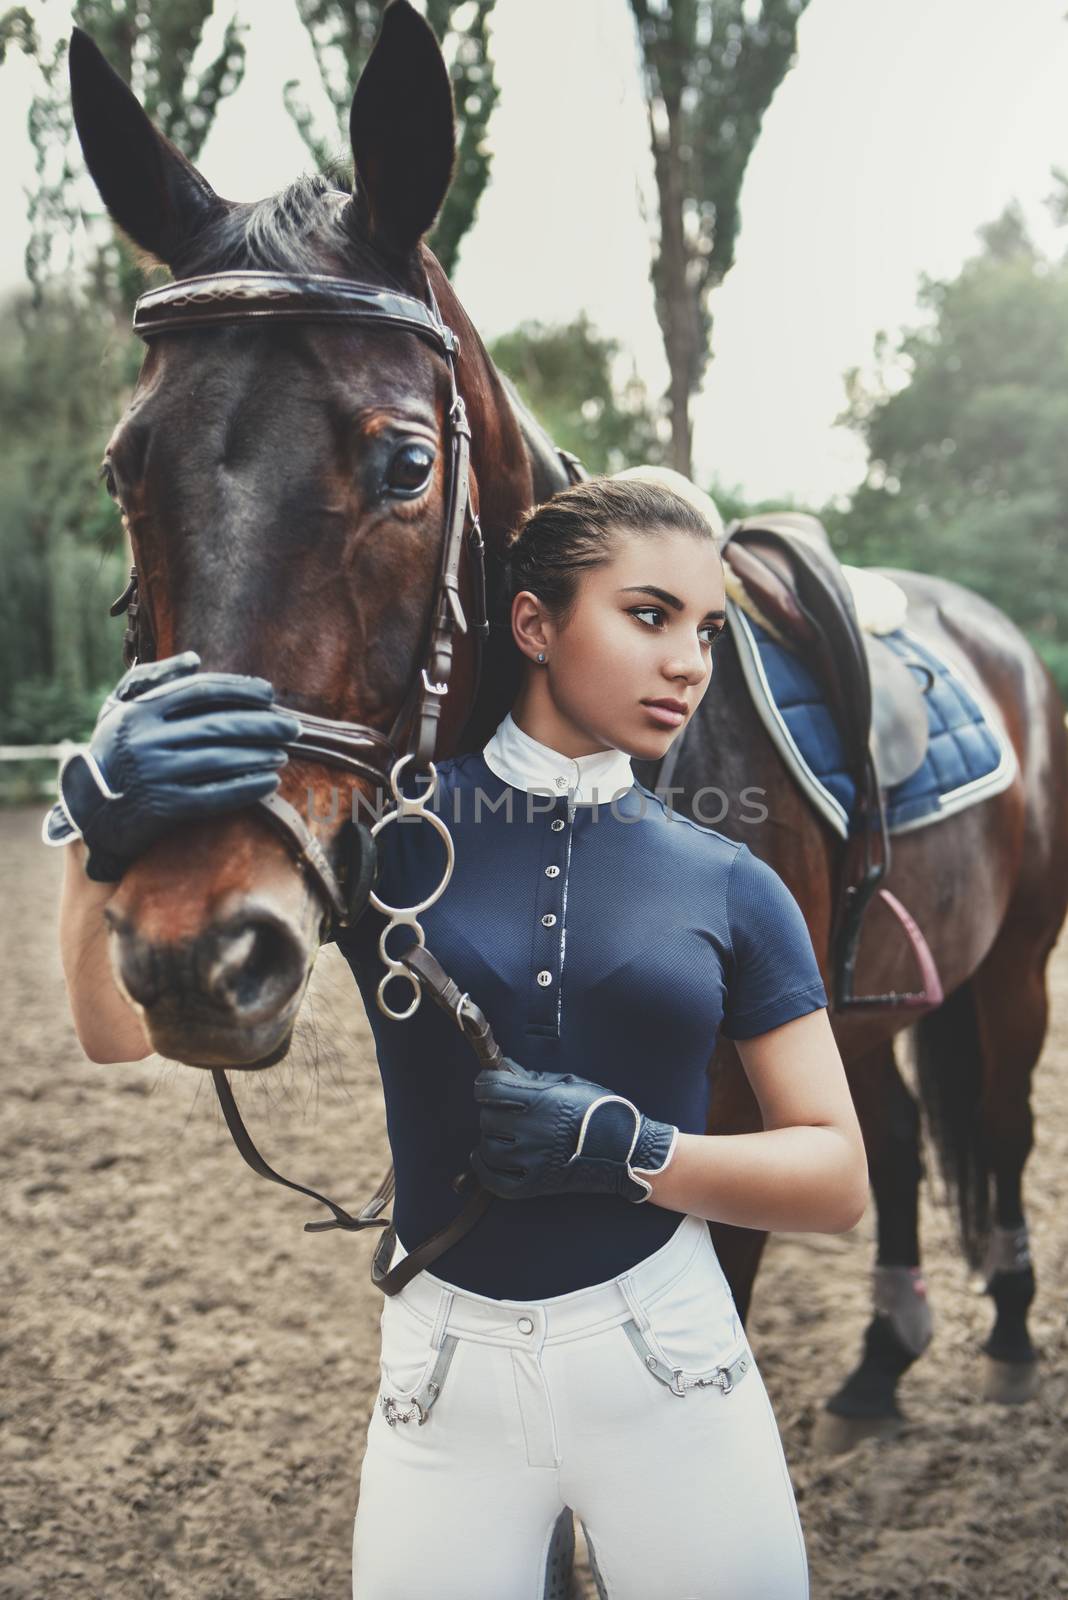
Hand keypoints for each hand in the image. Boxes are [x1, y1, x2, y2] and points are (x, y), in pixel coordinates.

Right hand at [42, 651, 301, 881]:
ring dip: (259, 756)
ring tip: (283, 753)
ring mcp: (155, 774)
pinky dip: (246, 788)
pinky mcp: (163, 808)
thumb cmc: (113, 751)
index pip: (200, 691)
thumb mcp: (121, 708)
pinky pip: (214, 796)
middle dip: (262, 725)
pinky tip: (269, 783)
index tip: (269, 694)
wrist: (87, 809)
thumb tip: (194, 659)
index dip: (239, 690)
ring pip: (220, 760)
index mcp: (141, 711)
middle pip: (218, 725)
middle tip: (293, 727)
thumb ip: (152, 679)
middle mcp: (147, 740)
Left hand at [470, 1060, 678, 1202]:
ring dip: (490, 1138)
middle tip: (504, 1110)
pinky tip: (485, 1157)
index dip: (484, 1083)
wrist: (628, 1151)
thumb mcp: (571, 1083)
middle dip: (492, 1110)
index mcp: (542, 1101)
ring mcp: (533, 1160)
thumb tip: (507, 1071)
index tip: (486, 1083)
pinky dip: (485, 1169)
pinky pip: (496, 1182)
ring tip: (501, 1134)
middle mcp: (533, 1130)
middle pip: (487, 1118)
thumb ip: (536, 1079)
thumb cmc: (603, 1112)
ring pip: (488, 1148)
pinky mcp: (536, 1185)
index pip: (491, 1088)